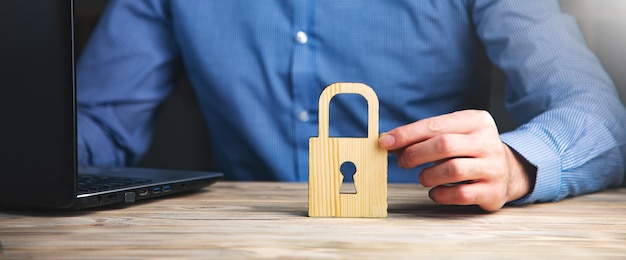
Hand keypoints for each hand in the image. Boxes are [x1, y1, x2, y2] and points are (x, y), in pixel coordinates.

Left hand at [379, 110, 534, 210]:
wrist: (509, 171)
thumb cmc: (469, 151)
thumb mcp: (451, 135)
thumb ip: (422, 138)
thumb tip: (387, 142)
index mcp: (476, 121)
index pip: (436, 125)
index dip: (407, 134)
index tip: (384, 142)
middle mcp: (488, 142)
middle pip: (444, 145)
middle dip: (415, 154)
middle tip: (403, 162)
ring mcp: (494, 167)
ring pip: (453, 170)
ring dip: (428, 176)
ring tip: (424, 177)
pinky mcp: (493, 191)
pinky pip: (460, 194)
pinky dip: (440, 194)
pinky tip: (436, 192)